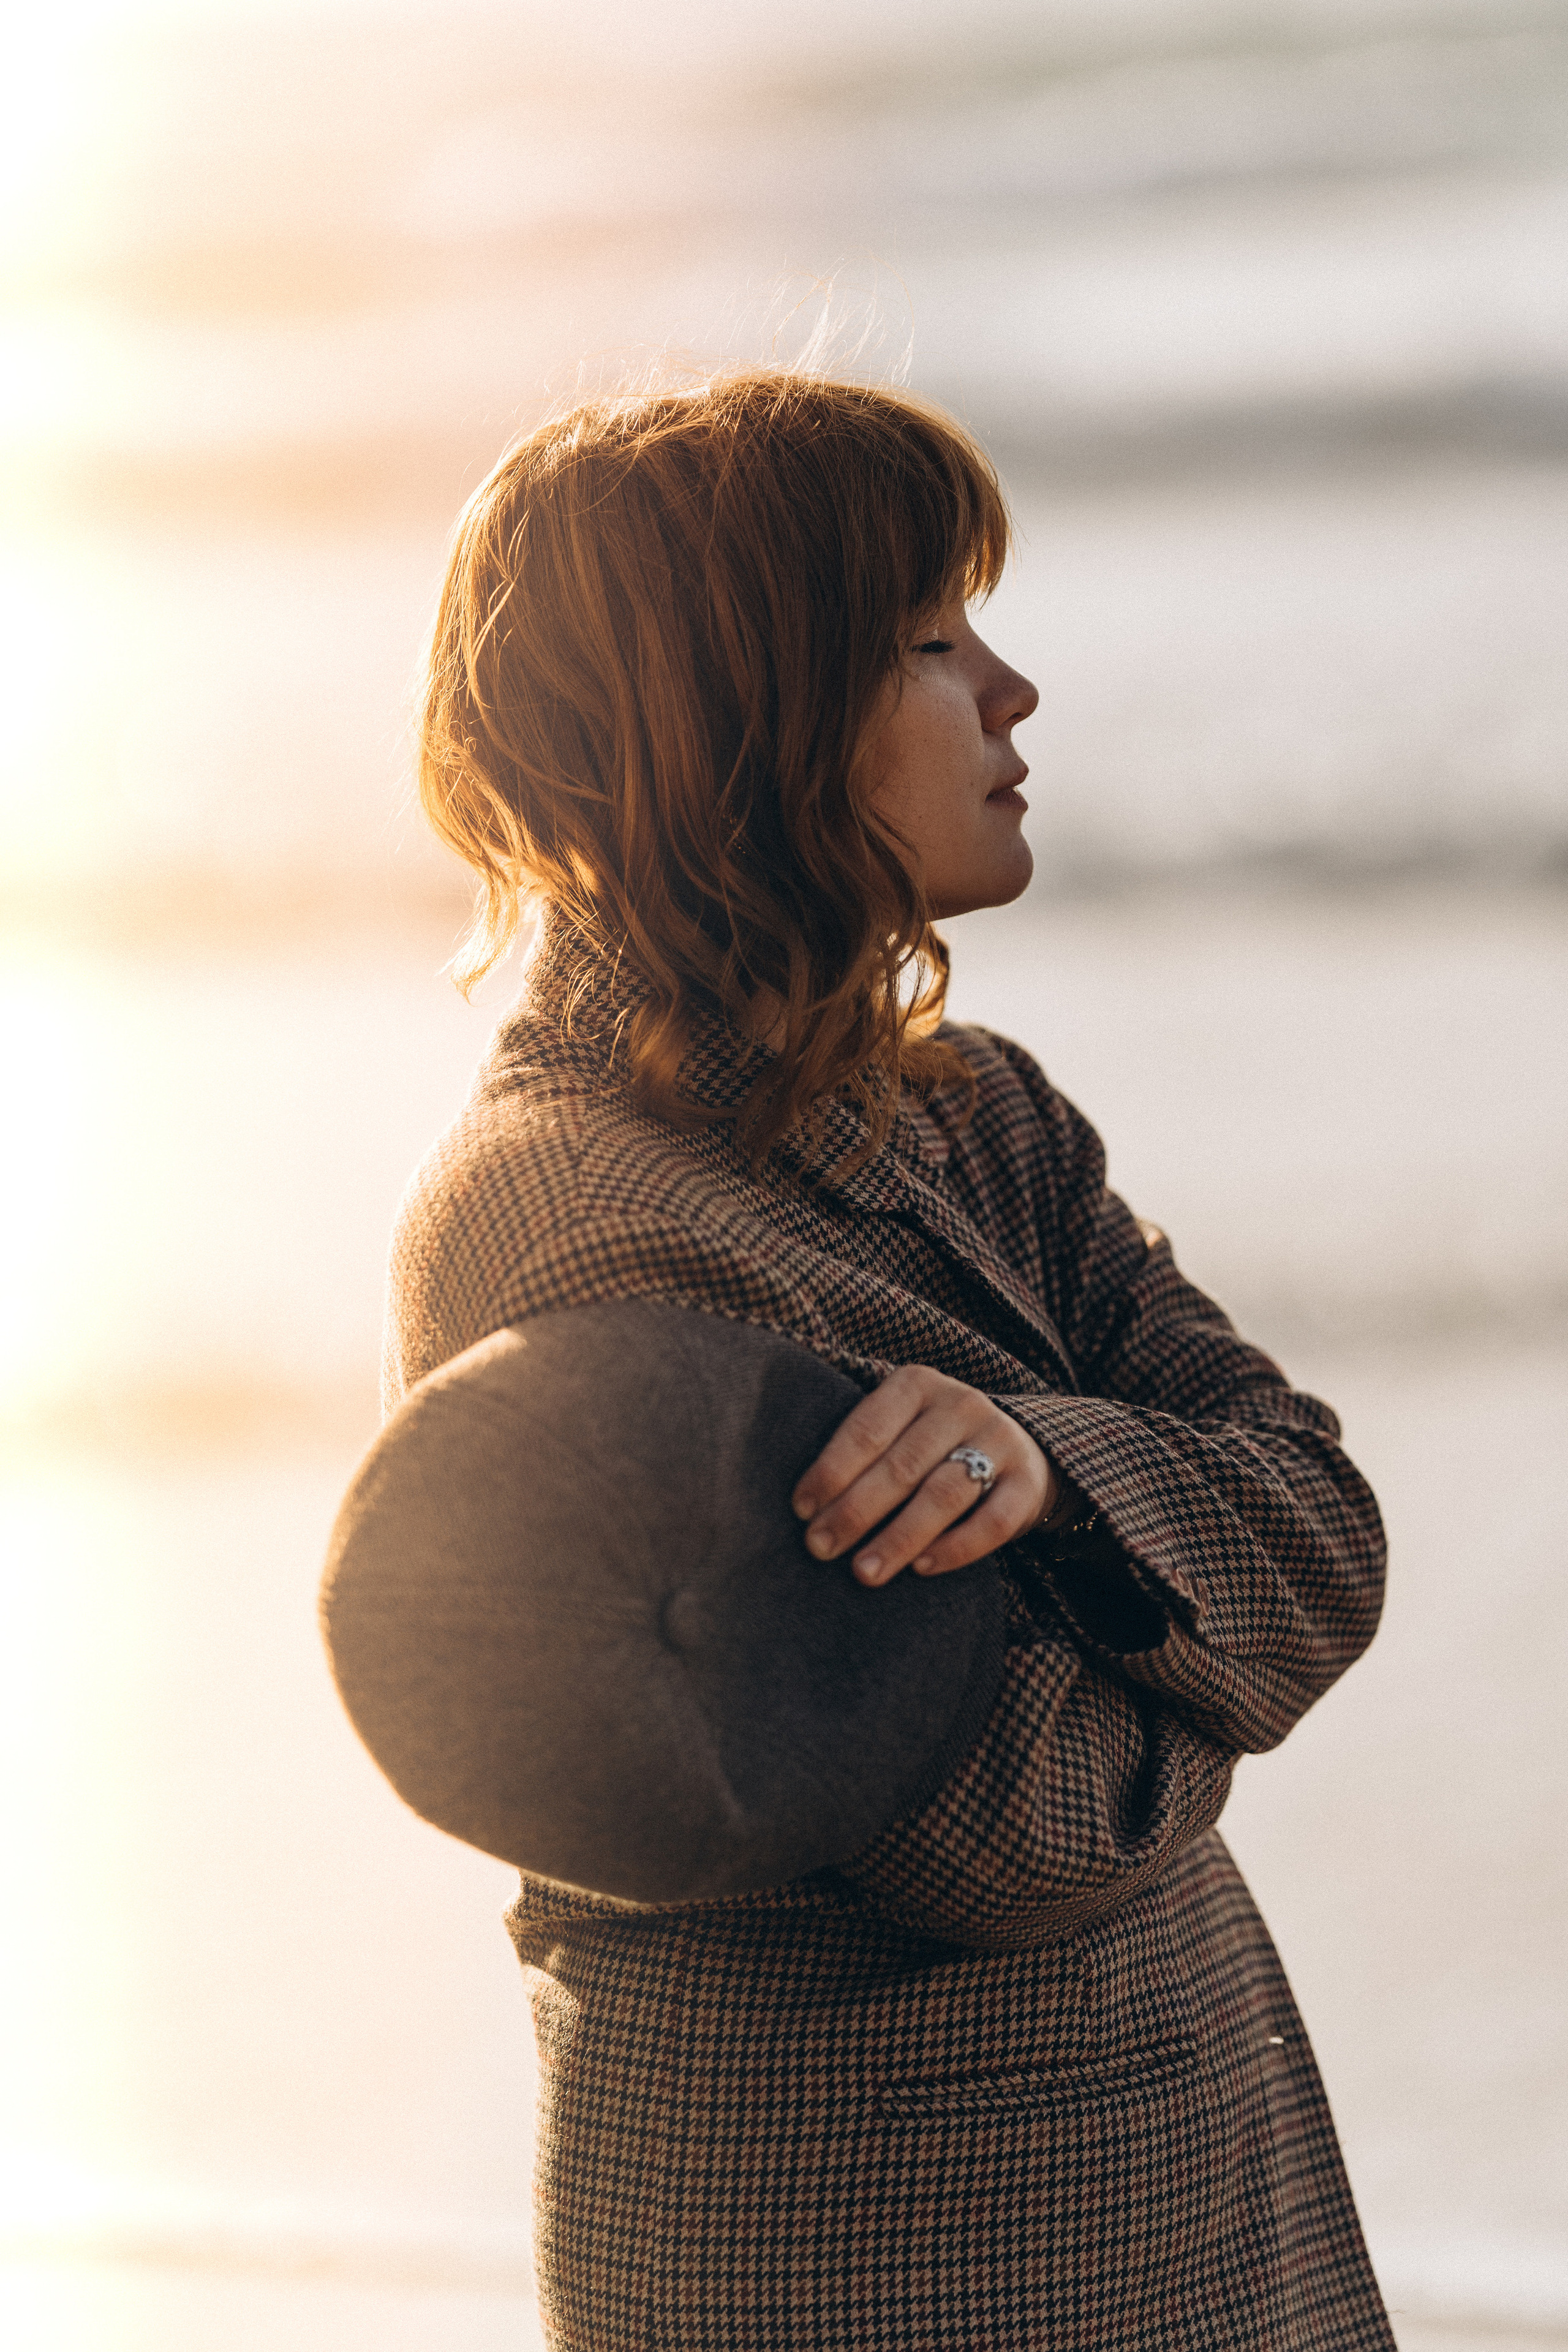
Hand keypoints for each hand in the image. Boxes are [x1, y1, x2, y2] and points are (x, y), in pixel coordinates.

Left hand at [791, 1365, 1058, 1584]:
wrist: (1018, 1451)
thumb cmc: (931, 1446)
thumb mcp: (899, 1428)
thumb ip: (863, 1452)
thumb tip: (807, 1509)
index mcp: (917, 1384)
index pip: (867, 1428)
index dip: (832, 1470)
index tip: (802, 1510)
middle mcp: (962, 1404)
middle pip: (902, 1465)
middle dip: (856, 1511)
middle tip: (820, 1548)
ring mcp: (1000, 1441)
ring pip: (944, 1494)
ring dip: (899, 1537)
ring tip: (864, 1571)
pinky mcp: (1028, 1482)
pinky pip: (993, 1522)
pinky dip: (955, 1548)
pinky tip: (921, 1568)